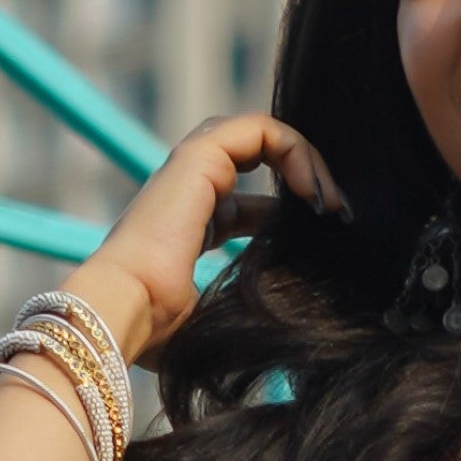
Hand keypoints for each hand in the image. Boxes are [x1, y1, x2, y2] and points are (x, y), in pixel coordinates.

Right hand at [55, 106, 342, 364]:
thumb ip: (250, 312)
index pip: (249, 207)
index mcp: (188, 231)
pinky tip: (312, 192)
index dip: (292, 215)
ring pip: (257, 133)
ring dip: (305, 159)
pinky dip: (294, 148)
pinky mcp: (197, 158)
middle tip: (336, 215)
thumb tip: (300, 332)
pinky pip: (257, 128)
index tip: (328, 241)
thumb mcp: (218, 323)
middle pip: (253, 155)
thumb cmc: (159, 332)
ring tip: (329, 202)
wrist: (123, 315)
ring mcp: (189, 171)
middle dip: (303, 176)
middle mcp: (187, 194)